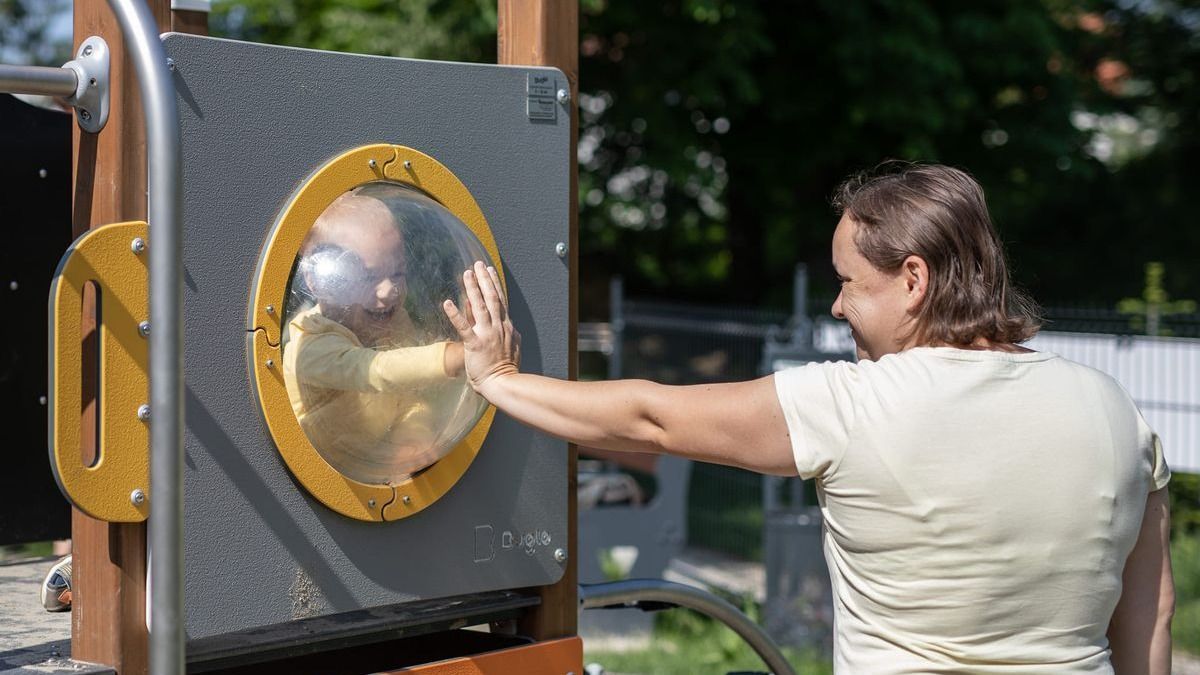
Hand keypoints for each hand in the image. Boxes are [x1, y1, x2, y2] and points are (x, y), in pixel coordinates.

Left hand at [443, 261, 520, 391]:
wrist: (504, 384)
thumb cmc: (507, 369)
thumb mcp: (513, 346)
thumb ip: (509, 333)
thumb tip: (509, 324)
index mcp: (506, 327)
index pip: (500, 300)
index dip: (494, 284)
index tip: (490, 270)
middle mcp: (498, 327)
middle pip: (491, 298)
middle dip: (484, 279)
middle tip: (478, 264)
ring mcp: (487, 334)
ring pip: (480, 306)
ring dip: (473, 289)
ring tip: (467, 273)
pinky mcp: (475, 344)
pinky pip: (463, 327)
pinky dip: (455, 314)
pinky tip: (447, 302)